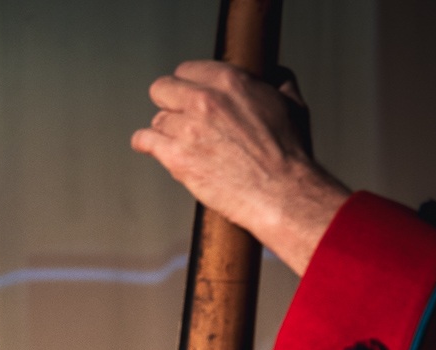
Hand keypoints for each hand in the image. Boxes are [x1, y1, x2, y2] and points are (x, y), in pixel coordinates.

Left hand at [131, 59, 350, 274]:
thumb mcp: (291, 104)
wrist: (281, 192)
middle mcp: (204, 100)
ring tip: (183, 144)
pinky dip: (146, 144)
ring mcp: (187, 129)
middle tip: (179, 117)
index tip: (189, 96)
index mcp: (230, 81)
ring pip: (157, 120)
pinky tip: (151, 147)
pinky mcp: (176, 157)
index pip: (187, 70)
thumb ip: (277, 82)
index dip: (188, 84)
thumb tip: (273, 74)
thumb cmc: (289, 153)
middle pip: (162, 89)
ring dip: (166, 131)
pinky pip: (144, 140)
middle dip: (169, 102)